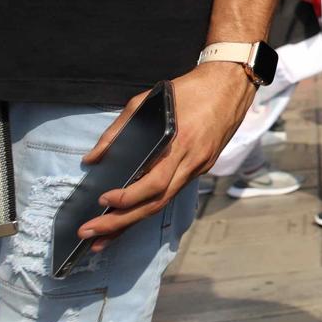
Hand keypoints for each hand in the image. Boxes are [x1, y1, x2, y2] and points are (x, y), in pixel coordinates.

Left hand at [77, 62, 257, 249]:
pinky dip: (150, 205)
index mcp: (180, 144)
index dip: (128, 197)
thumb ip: (118, 130)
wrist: (232, 83)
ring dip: (132, 222)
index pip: (154, 183)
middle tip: (90, 235)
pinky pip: (174, 190)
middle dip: (121, 223)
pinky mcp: (204, 166)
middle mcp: (192, 162)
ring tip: (104, 238)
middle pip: (156, 203)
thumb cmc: (189, 89)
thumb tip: (93, 159)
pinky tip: (131, 214)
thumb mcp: (146, 100)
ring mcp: (200, 167)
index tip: (103, 201)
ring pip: (165, 202)